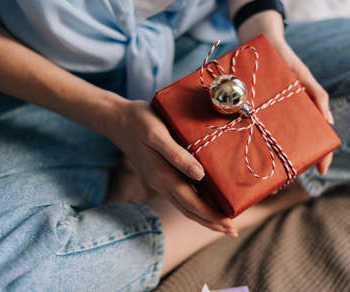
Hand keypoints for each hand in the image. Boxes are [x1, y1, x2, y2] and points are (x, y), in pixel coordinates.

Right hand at [106, 99, 237, 235]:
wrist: (116, 118)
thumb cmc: (139, 121)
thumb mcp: (157, 133)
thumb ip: (176, 155)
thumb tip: (200, 175)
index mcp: (162, 175)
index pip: (191, 203)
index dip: (211, 216)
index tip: (230, 226)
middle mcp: (160, 182)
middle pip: (189, 210)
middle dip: (211, 222)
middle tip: (233, 231)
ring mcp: (158, 180)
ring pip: (183, 205)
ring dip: (203, 216)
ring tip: (222, 222)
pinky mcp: (158, 174)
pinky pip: (179, 195)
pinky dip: (194, 204)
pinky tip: (205, 201)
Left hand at [236, 11, 334, 174]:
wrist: (259, 43)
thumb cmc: (285, 60)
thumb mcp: (303, 77)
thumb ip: (317, 96)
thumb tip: (329, 123)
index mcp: (299, 115)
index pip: (314, 140)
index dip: (320, 156)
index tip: (321, 172)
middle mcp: (282, 121)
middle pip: (289, 148)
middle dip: (287, 168)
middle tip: (280, 184)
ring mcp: (265, 119)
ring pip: (267, 146)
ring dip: (266, 165)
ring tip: (260, 181)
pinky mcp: (246, 115)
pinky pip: (246, 134)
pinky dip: (246, 149)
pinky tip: (240, 161)